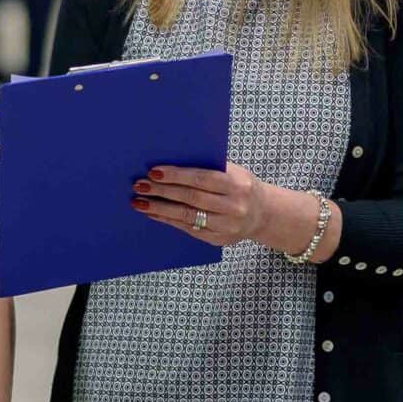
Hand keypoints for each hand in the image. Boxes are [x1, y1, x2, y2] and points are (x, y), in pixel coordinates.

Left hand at [133, 163, 307, 250]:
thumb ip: (209, 168)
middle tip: (140, 186)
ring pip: (187, 216)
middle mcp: (233, 206)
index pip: (202, 178)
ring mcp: (226, 226)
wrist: (263, 214)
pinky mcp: (218, 239)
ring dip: (160, 209)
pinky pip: (188, 229)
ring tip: (139, 202)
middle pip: (191, 198)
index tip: (154, 171)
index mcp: (237, 184)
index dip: (176, 175)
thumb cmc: (241, 186)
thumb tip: (171, 162)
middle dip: (162, 191)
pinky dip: (168, 221)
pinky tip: (154, 214)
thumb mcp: (233, 172)